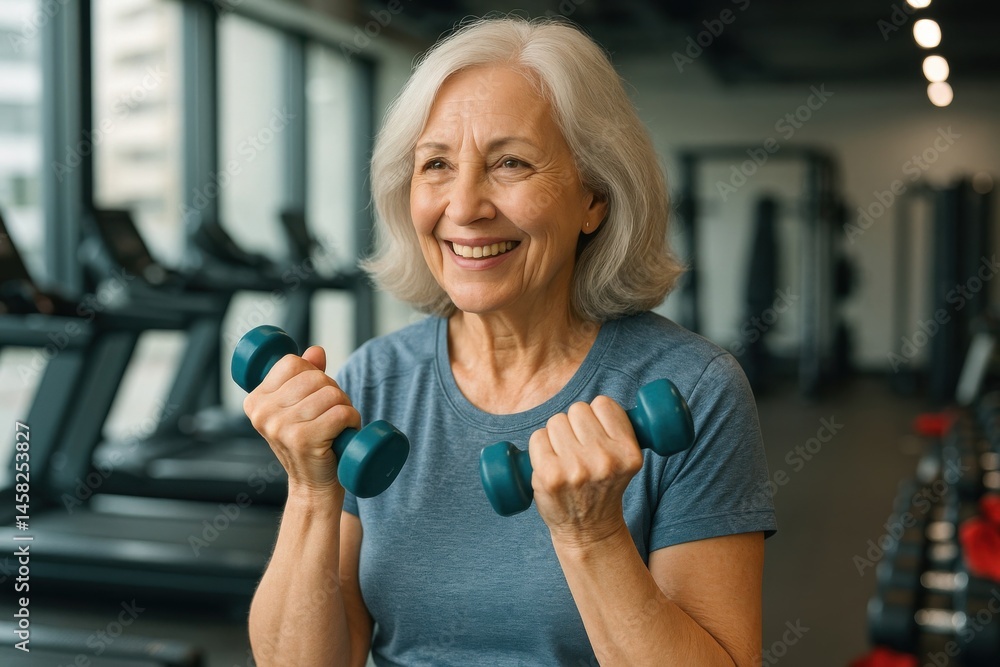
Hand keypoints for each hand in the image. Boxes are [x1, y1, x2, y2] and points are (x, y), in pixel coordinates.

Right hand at [243, 345, 360, 499]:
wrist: (312, 487)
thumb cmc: (308, 444)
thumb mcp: (299, 408)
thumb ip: (304, 376)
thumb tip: (316, 351)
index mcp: (256, 401)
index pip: (292, 363)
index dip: (313, 374)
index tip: (314, 397)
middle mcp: (263, 413)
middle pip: (315, 377)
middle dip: (333, 391)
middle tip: (331, 414)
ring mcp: (281, 427)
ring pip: (331, 393)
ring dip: (345, 407)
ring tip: (338, 425)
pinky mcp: (303, 440)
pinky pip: (341, 412)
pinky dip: (352, 419)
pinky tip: (345, 432)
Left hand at [529, 396, 643, 548]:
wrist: (588, 531)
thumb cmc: (602, 487)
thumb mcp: (624, 460)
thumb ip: (616, 431)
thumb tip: (596, 403)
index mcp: (628, 453)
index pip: (604, 404)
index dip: (597, 415)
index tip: (597, 432)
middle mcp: (605, 460)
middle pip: (577, 410)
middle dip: (575, 425)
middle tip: (580, 450)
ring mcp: (575, 469)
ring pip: (556, 421)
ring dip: (557, 435)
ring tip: (566, 459)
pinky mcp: (549, 475)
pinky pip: (537, 437)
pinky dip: (539, 447)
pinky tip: (550, 464)